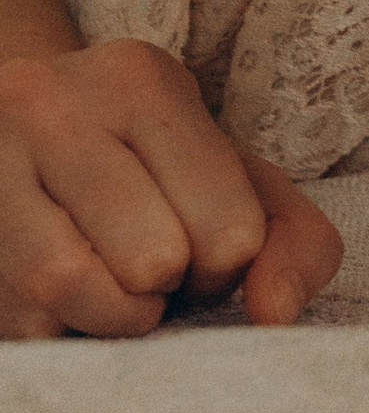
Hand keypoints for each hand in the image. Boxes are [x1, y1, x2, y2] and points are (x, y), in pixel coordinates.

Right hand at [0, 40, 344, 337]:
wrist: (27, 142)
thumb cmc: (157, 172)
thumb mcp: (243, 183)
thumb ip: (296, 244)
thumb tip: (272, 316)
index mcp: (141, 81)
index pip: (227, 228)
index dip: (227, 266)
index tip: (203, 246)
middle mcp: (50, 103)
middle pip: (151, 259)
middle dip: (169, 289)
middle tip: (154, 268)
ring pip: (71, 286)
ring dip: (114, 317)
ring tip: (116, 288)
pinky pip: (25, 319)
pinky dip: (63, 331)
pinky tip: (66, 296)